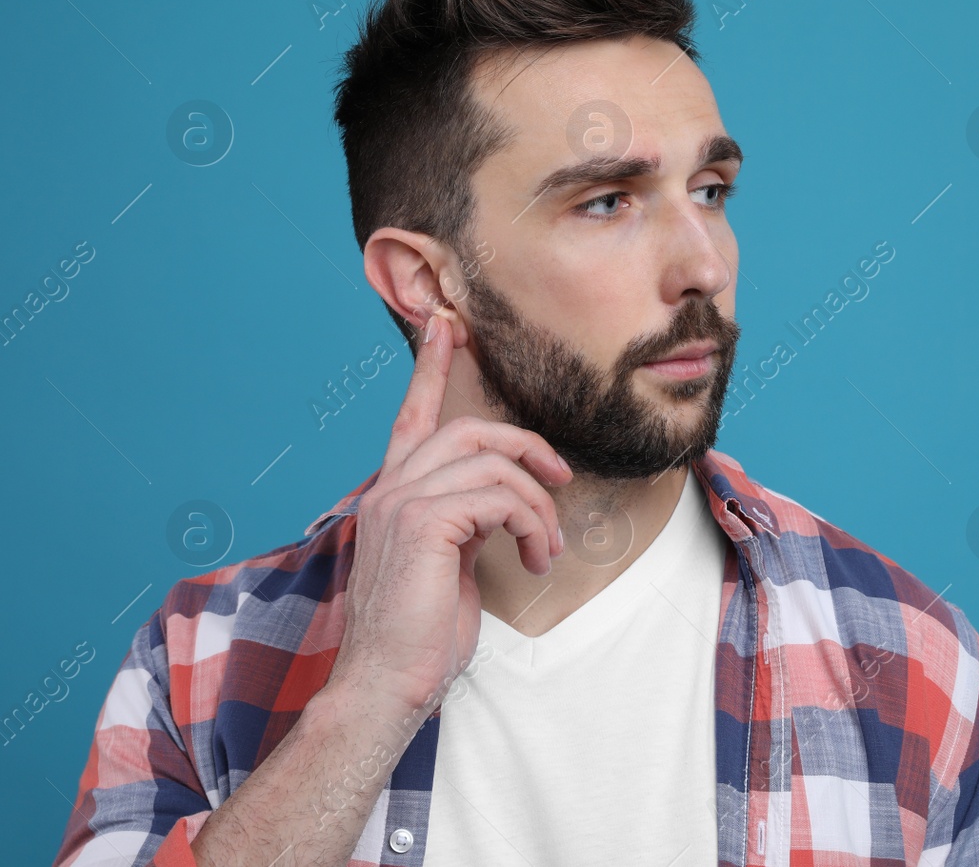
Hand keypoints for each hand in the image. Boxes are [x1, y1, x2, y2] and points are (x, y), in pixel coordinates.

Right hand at [324, 310, 570, 716]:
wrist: (387, 683)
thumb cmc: (420, 634)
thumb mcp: (446, 563)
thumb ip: (463, 520)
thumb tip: (501, 506)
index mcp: (392, 494)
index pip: (411, 417)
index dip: (429, 369)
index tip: (447, 327)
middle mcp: (389, 489)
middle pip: (467, 428)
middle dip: (526, 445)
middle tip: (559, 479)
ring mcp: (401, 502)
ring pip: (492, 463)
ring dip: (536, 506)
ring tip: (545, 548)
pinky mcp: (422, 522)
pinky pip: (498, 496)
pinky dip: (530, 524)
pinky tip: (533, 558)